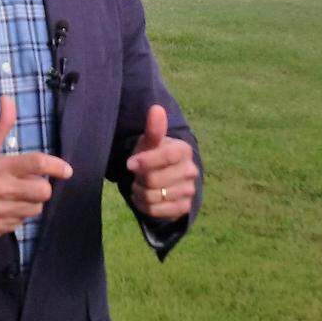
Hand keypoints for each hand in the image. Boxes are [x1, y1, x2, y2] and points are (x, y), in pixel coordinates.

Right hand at [0, 96, 72, 237]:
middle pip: (43, 191)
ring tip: (17, 196)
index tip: (67, 170)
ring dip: (31, 202)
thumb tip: (7, 98)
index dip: (56, 166)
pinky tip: (6, 208)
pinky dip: (19, 215)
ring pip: (36, 208)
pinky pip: (23, 222)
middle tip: (30, 183)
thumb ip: (1, 124)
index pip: (37, 164)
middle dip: (42, 187)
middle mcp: (0, 189)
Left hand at [126, 104, 197, 221]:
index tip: (130, 163)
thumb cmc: (152, 155)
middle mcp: (191, 171)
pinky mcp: (183, 208)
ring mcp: (189, 191)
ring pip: (153, 197)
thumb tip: (156, 109)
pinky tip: (143, 197)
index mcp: (184, 150)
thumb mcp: (149, 142)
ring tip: (140, 185)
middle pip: (155, 180)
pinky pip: (156, 211)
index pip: (167, 156)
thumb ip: (153, 129)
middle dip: (139, 179)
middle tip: (137, 175)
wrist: (160, 177)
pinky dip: (144, 205)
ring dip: (139, 192)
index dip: (146, 161)